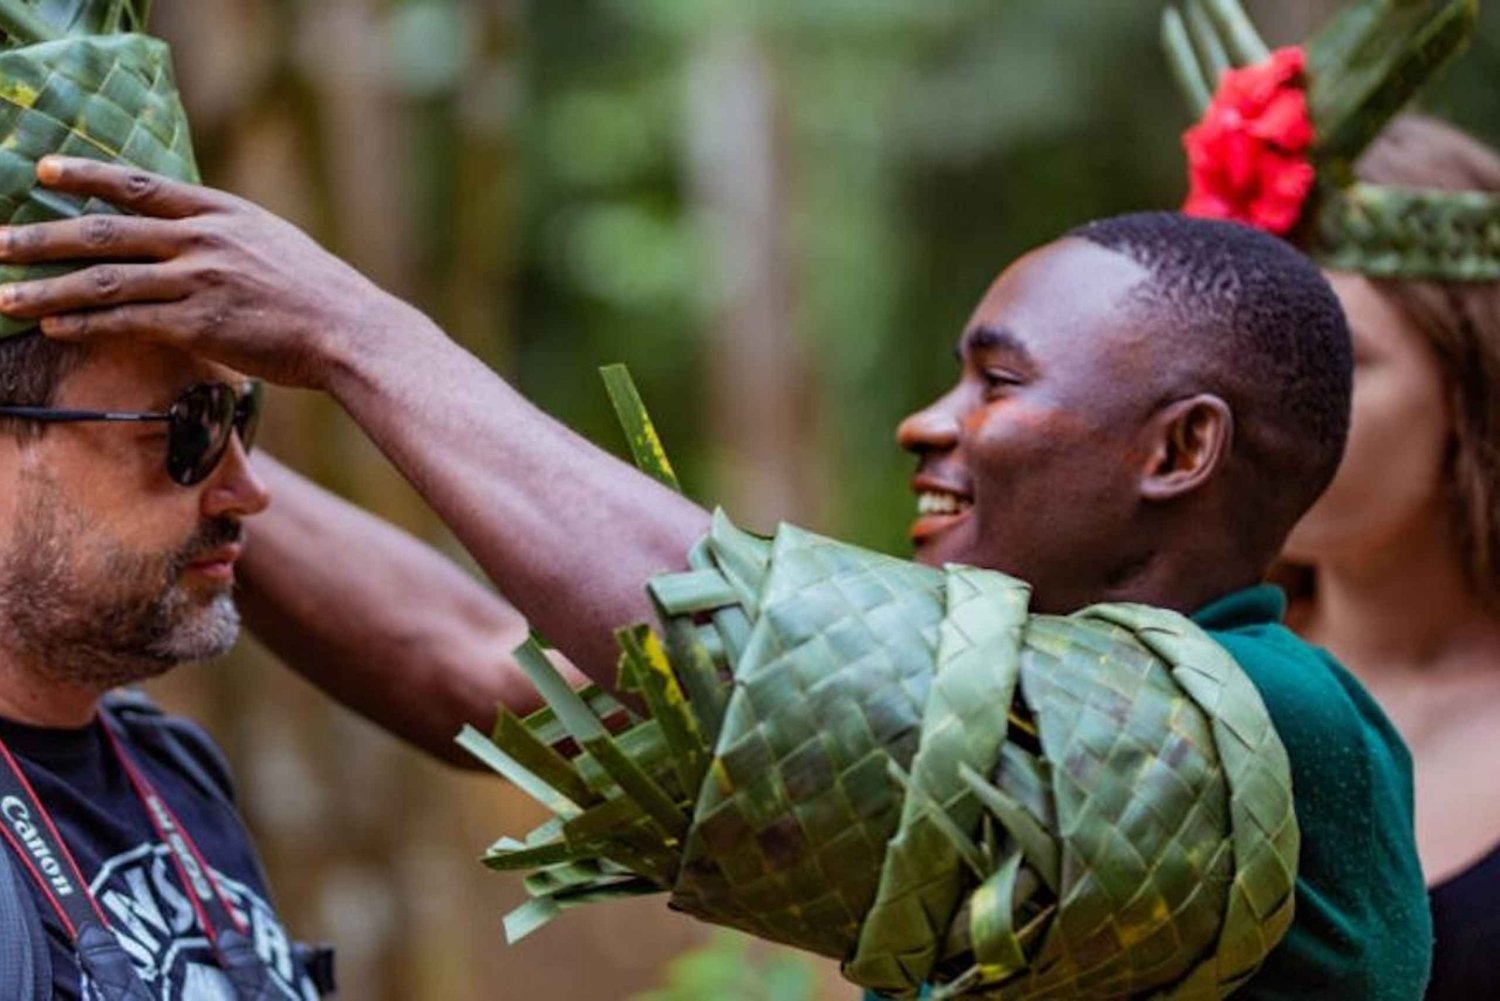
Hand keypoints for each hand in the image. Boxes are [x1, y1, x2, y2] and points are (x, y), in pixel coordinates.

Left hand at [0, 156, 418, 388]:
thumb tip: (193, 237)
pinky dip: (86, 325)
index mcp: (223, 212)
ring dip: (48, 289)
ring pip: (106, 279)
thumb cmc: (321, 296)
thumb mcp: (275, 243)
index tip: (43, 170)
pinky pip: (127, 322)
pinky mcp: (200, 324)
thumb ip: (228, 236)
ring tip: (6, 297)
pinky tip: (55, 329)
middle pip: (105, 231)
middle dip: (42, 237)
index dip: (87, 175)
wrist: (352, 331)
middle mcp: (204, 239)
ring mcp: (200, 280)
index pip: (140, 185)